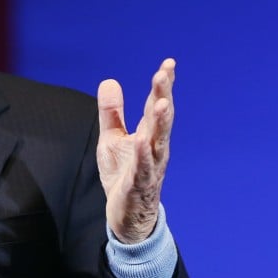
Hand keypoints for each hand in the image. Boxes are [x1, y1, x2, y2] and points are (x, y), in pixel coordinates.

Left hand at [96, 59, 174, 243]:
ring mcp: (149, 167)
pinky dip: (143, 157)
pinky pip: (143, 170)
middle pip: (160, 119)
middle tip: (165, 73)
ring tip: (163, 103)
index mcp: (148, 135)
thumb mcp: (112, 139)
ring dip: (161, 124)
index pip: (156, 105)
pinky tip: (142, 143)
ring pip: (157, 143)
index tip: (169, 63)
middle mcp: (154, 149)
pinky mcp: (139, 186)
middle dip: (163, 96)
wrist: (126, 215)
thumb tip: (109, 80)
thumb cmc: (123, 174)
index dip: (162, 85)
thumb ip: (112, 113)